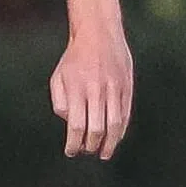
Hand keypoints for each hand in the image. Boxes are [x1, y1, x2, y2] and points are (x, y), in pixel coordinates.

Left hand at [51, 27, 133, 159]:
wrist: (98, 32)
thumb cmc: (74, 59)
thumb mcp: (58, 77)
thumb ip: (60, 103)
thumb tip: (71, 124)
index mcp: (77, 88)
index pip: (77, 126)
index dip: (74, 144)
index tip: (71, 151)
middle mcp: (97, 90)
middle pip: (96, 129)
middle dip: (91, 146)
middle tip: (87, 151)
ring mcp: (114, 89)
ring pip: (114, 125)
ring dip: (109, 144)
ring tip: (104, 153)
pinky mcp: (126, 87)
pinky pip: (125, 115)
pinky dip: (119, 131)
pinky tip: (114, 138)